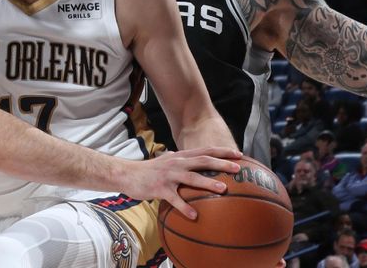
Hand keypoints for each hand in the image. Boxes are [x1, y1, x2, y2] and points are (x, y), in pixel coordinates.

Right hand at [124, 147, 240, 218]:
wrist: (127, 174)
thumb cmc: (150, 170)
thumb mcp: (167, 161)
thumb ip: (180, 160)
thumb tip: (193, 161)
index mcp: (180, 156)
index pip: (205, 151)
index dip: (222, 152)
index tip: (239, 155)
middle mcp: (176, 162)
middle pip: (202, 161)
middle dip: (221, 164)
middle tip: (238, 169)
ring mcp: (168, 175)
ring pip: (191, 178)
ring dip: (208, 183)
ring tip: (223, 189)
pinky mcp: (160, 188)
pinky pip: (175, 199)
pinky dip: (185, 207)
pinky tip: (194, 215)